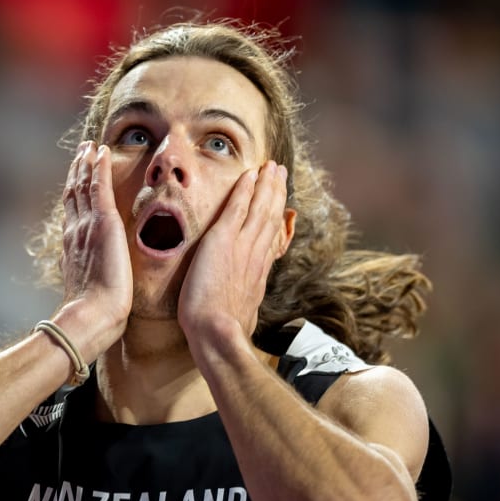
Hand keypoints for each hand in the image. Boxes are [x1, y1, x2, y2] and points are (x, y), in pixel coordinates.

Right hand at [58, 142, 132, 355]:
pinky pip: (99, 186)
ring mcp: (86, 225)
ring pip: (83, 185)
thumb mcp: (88, 293)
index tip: (76, 180)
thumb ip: (90, 281)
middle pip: (74, 194)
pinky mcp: (102, 222)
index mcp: (72, 249)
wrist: (92, 315)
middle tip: (81, 153)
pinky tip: (101, 151)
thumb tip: (92, 285)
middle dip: (77, 172)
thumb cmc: (94, 314)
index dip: (74, 194)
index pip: (72, 214)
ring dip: (86, 163)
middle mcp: (74, 233)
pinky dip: (98, 166)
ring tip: (90, 147)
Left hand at [178, 161, 290, 346]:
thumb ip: (244, 307)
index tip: (281, 201)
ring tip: (271, 167)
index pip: (271, 237)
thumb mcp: (243, 318)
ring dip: (266, 184)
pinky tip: (250, 174)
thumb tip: (244, 314)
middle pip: (271, 216)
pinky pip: (238, 207)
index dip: (277, 216)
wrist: (218, 333)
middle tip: (281, 172)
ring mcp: (242, 246)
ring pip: (260, 208)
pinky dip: (245, 189)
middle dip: (276, 192)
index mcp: (259, 272)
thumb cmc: (224, 333)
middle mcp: (256, 255)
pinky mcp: (224, 239)